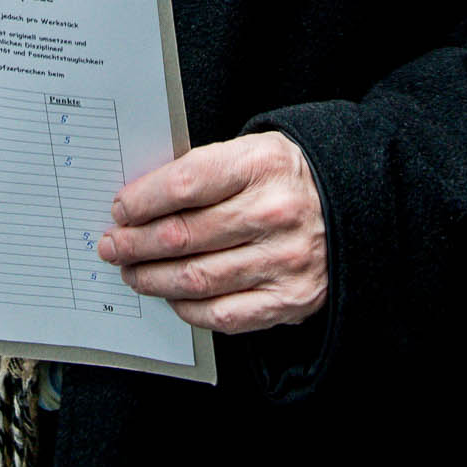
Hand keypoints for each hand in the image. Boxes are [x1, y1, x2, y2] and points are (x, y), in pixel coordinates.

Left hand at [96, 132, 327, 333]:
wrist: (354, 206)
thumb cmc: (286, 178)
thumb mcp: (253, 152)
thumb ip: (203, 172)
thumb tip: (140, 202)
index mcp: (262, 164)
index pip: (186, 183)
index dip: (143, 200)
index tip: (119, 209)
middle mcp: (275, 212)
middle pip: (184, 235)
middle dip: (136, 243)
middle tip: (112, 245)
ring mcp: (285, 260)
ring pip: (197, 278)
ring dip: (152, 278)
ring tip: (131, 272)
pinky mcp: (291, 300)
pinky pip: (224, 314)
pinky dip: (189, 308)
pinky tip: (170, 296)